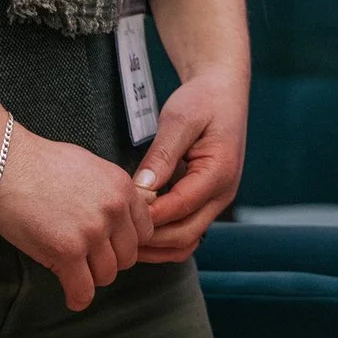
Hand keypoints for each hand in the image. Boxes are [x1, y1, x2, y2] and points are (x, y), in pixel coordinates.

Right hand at [0, 125, 153, 310]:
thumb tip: (121, 219)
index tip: (108, 246)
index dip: (124, 241)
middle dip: (108, 260)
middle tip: (86, 258)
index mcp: (122, 188)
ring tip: (73, 270)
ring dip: (90, 277)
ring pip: (107, 276)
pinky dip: (77, 297)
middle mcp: (114, 209)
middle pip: (128, 257)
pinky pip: (83, 290)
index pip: (144, 231)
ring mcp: (92, 231)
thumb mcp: (91, 168)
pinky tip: (69, 293)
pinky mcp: (66, 251)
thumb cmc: (40, 163)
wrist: (4, 162)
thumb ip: (111, 194)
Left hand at [135, 69, 249, 261]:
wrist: (223, 90)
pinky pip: (187, 230)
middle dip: (150, 240)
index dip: (148, 216)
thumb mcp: (180, 119)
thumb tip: (142, 189)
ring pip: (187, 241)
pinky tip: (139, 229)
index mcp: (219, 172)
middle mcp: (223, 193)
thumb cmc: (203, 100)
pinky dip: (164, 237)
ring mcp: (217, 200)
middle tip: (114, 234)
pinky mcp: (207, 200)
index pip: (179, 208)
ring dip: (157, 246)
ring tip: (124, 239)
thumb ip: (162, 155)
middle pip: (185, 236)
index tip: (117, 214)